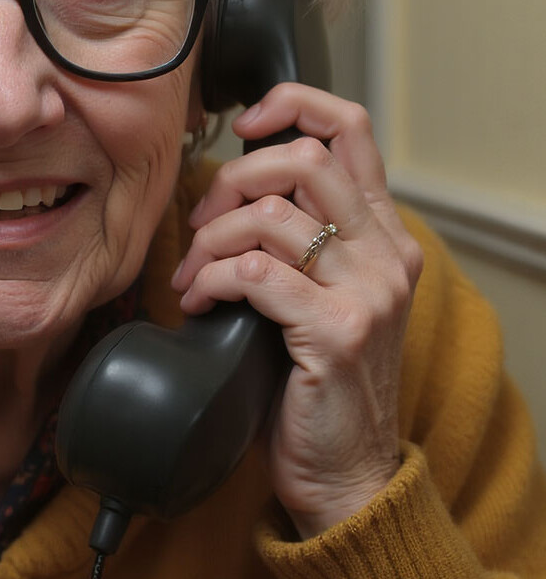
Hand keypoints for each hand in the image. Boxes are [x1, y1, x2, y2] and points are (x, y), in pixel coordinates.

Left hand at [171, 83, 422, 538]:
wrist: (347, 472)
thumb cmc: (316, 378)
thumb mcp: (322, 293)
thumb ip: (300, 238)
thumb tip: (231, 189)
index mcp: (382, 234)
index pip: (352, 129)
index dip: (293, 106)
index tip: (244, 124)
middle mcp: (385, 254)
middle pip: (303, 160)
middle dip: (233, 178)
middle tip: (202, 222)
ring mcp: (367, 292)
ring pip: (269, 213)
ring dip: (210, 238)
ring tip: (193, 272)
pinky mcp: (337, 332)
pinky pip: (254, 272)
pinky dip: (211, 278)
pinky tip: (198, 302)